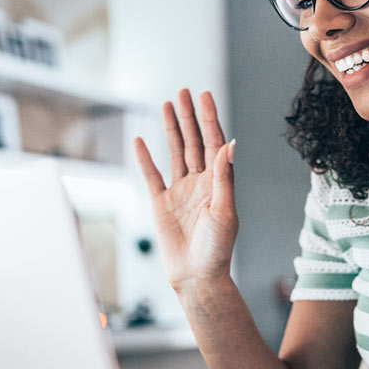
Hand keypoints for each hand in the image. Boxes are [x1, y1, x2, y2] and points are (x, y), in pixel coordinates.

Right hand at [134, 89, 237, 290]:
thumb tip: (228, 145)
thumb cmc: (217, 249)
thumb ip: (223, 177)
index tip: (204, 95)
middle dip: (189, 116)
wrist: (197, 277)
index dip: (209, 119)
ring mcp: (180, 192)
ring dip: (171, 128)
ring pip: (175, 152)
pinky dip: (145, 157)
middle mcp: (200, 183)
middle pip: (194, 142)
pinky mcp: (161, 204)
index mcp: (218, 183)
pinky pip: (151, 175)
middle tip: (183, 92)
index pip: (214, 143)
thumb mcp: (224, 211)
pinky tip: (141, 139)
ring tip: (167, 104)